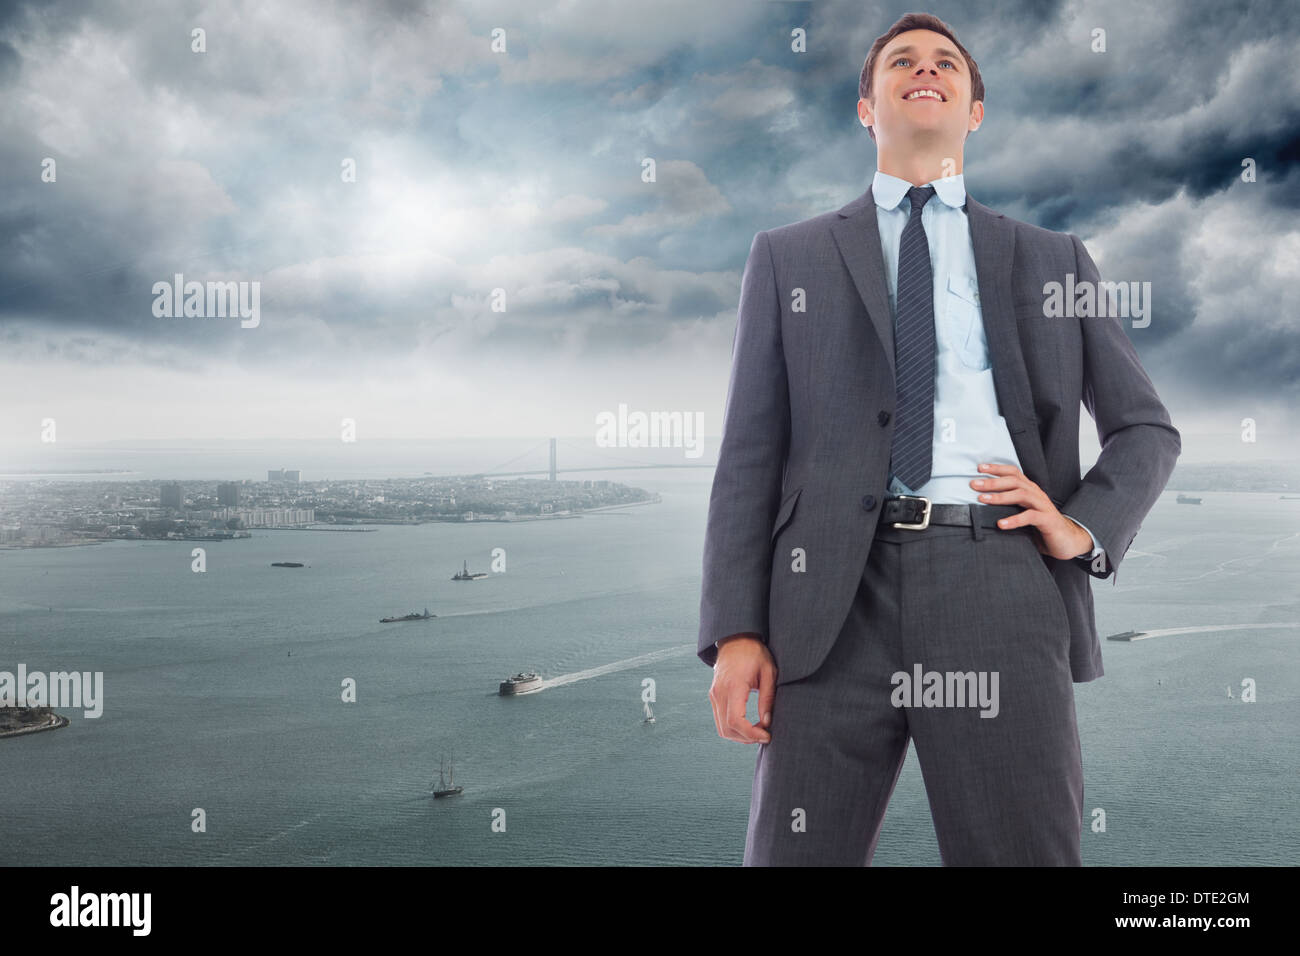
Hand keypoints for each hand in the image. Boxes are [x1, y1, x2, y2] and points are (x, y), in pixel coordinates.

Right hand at [708, 634, 776, 743]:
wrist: (736, 640)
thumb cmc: (755, 653)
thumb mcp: (768, 672)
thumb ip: (767, 698)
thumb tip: (766, 722)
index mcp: (733, 686)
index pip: (736, 721)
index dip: (751, 734)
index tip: (767, 736)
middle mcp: (719, 692)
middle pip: (727, 729)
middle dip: (747, 738)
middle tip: (765, 734)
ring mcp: (714, 695)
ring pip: (722, 728)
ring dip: (740, 736)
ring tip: (758, 730)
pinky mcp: (714, 696)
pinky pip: (720, 720)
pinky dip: (734, 728)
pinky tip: (749, 724)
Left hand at [971, 463, 1092, 559]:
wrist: (1068, 541)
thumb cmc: (1041, 527)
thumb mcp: (1022, 513)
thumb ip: (1007, 508)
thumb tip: (981, 506)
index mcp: (1030, 490)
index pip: (1014, 473)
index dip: (997, 468)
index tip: (979, 468)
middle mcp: (1037, 494)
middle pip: (1014, 481)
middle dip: (993, 481)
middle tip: (974, 484)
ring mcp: (1043, 506)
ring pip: (1022, 495)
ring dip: (1000, 496)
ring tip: (983, 499)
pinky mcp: (1048, 520)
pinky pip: (1031, 516)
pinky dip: (1014, 519)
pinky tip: (1001, 524)